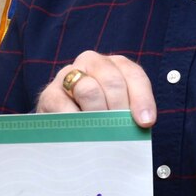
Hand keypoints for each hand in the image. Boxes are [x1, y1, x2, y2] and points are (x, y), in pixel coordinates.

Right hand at [36, 50, 156, 127]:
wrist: (63, 123)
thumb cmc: (99, 117)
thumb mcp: (119, 110)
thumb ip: (129, 112)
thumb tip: (139, 126)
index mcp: (114, 64)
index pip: (133, 74)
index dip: (142, 98)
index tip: (145, 122)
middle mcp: (91, 62)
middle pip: (112, 80)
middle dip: (119, 108)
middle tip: (120, 131)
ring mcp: (67, 75)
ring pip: (88, 89)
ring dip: (98, 114)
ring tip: (102, 132)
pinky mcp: (49, 93)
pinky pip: (64, 105)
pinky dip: (75, 120)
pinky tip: (81, 132)